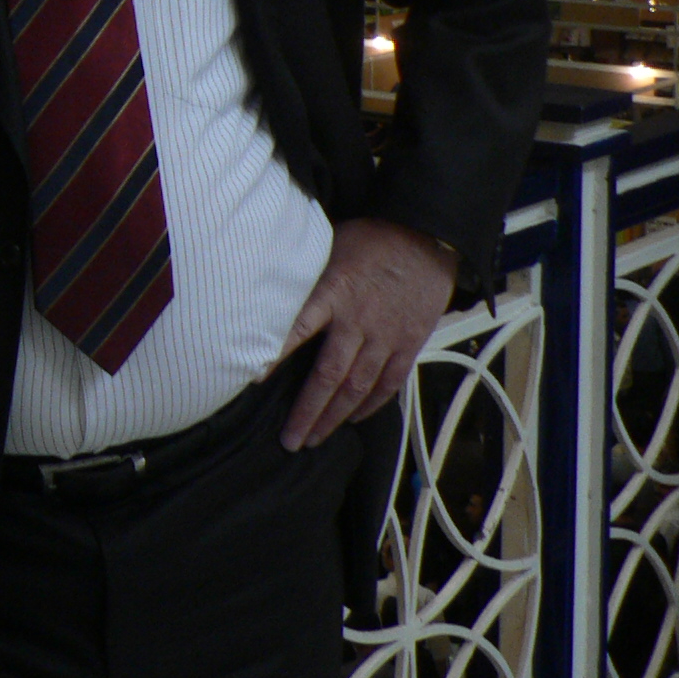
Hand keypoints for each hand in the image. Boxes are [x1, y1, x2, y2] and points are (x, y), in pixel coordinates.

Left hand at [276, 218, 457, 449]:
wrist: (426, 237)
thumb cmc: (369, 239)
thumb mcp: (326, 248)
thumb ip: (303, 278)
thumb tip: (265, 292)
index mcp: (333, 293)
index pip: (298, 329)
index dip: (275, 357)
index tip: (252, 380)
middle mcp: (358, 321)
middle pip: (329, 376)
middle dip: (308, 412)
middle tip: (290, 440)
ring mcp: (386, 337)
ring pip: (358, 388)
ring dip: (335, 417)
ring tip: (314, 439)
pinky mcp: (409, 344)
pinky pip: (388, 384)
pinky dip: (370, 406)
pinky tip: (353, 420)